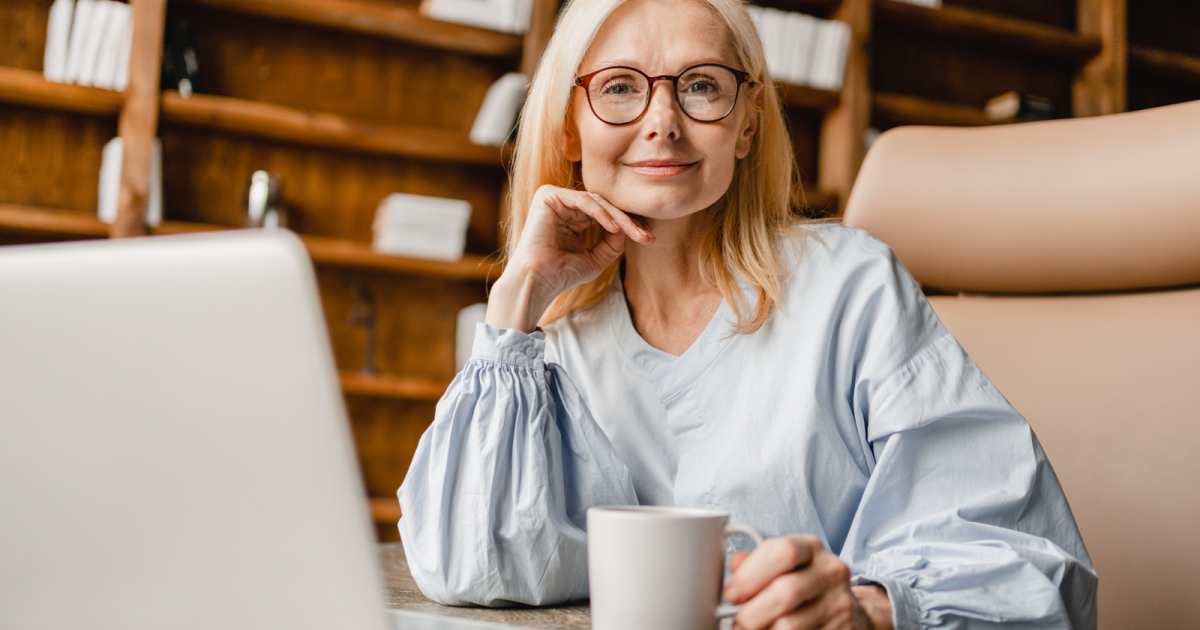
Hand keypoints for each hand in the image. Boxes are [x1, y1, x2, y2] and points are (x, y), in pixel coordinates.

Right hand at [486, 185, 653, 331]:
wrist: (538, 282)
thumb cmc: (562, 274)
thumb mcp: (596, 258)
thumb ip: (613, 243)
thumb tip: (629, 230)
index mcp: (573, 216)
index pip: (606, 213)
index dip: (629, 225)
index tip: (649, 238)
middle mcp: (564, 204)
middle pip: (604, 206)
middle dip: (629, 221)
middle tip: (647, 236)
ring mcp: (555, 198)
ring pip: (597, 202)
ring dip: (620, 218)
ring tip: (635, 233)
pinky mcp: (548, 196)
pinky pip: (583, 200)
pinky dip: (602, 214)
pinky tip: (615, 228)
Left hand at [724, 535, 892, 629]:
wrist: (843, 607)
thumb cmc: (802, 583)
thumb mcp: (782, 565)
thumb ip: (754, 563)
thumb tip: (733, 565)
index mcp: (811, 548)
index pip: (782, 552)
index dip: (750, 574)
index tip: (731, 594)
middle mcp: (830, 572)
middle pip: (785, 593)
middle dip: (752, 612)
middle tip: (738, 621)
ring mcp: (840, 603)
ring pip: (790, 625)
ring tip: (753, 629)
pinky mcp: (843, 629)